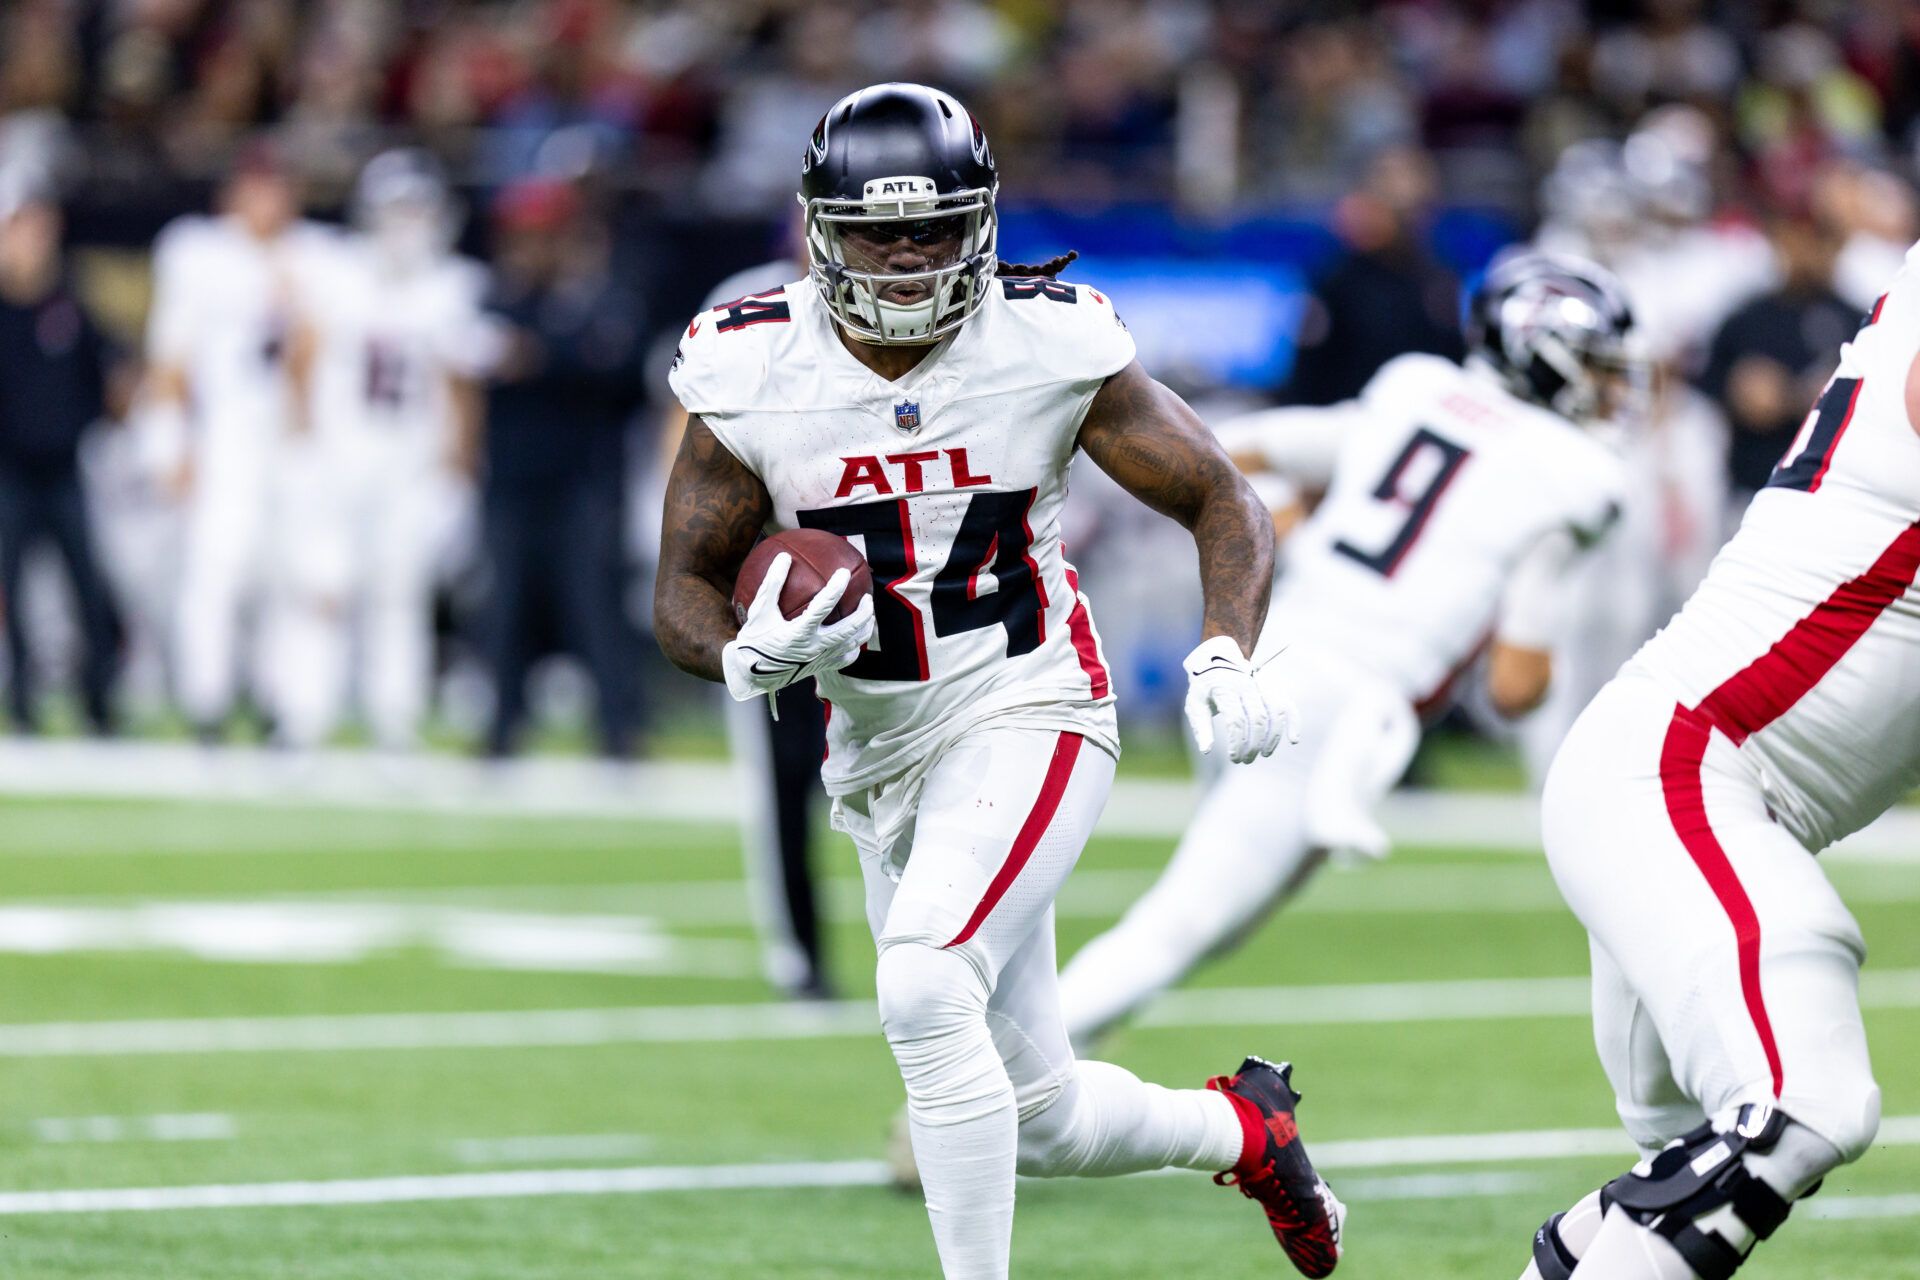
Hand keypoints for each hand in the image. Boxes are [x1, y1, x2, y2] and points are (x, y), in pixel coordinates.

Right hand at [721, 553, 874, 701]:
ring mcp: (819, 660)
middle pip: (848, 630)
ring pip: (852, 645)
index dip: (836, 588)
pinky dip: (854, 648)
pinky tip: (854, 638)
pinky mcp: (821, 667)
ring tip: (868, 615)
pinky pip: (844, 659)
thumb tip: (784, 557)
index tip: (844, 572)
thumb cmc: (754, 639)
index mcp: (798, 633)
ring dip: (864, 629)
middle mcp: (813, 648)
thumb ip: (772, 584)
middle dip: (863, 612)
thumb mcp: (759, 611)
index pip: (823, 607)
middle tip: (868, 597)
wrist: (751, 673)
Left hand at [1183, 636, 1296, 762]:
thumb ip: (1201, 726)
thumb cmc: (1205, 687)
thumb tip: (1206, 750)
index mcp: (1225, 689)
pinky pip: (1287, 704)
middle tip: (1245, 760)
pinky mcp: (1271, 689)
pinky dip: (1294, 722)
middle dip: (1253, 744)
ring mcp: (1261, 686)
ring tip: (1265, 754)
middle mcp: (1246, 686)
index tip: (1233, 757)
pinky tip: (1293, 740)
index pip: (1236, 719)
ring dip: (1273, 737)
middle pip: (1257, 718)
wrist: (1218, 660)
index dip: (1236, 742)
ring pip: (1275, 712)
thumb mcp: (1194, 703)